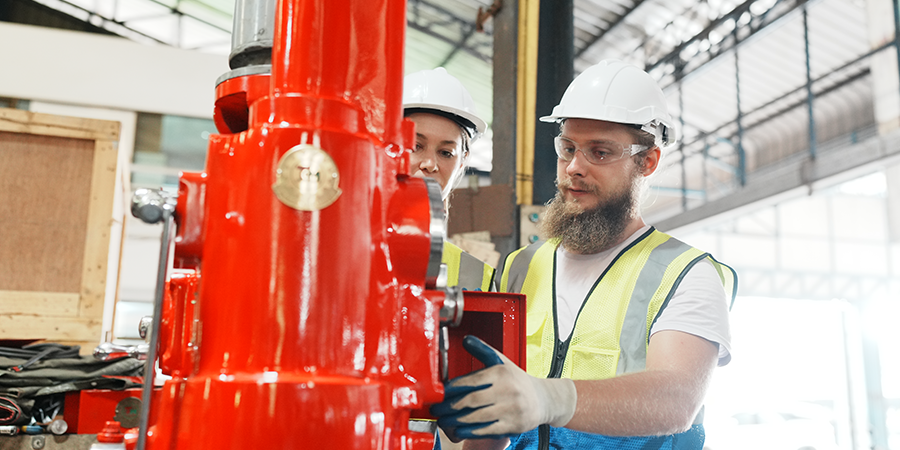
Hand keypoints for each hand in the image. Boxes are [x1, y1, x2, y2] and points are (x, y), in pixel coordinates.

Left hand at [430, 336, 576, 441]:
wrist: (544, 399)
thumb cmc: (517, 380)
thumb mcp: (501, 361)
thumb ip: (482, 350)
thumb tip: (466, 339)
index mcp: (501, 373)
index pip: (471, 381)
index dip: (452, 389)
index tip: (439, 394)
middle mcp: (507, 390)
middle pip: (471, 400)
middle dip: (449, 407)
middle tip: (437, 410)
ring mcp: (511, 409)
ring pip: (477, 417)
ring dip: (456, 421)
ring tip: (443, 421)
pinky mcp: (513, 425)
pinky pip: (487, 430)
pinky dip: (470, 431)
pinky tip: (459, 430)